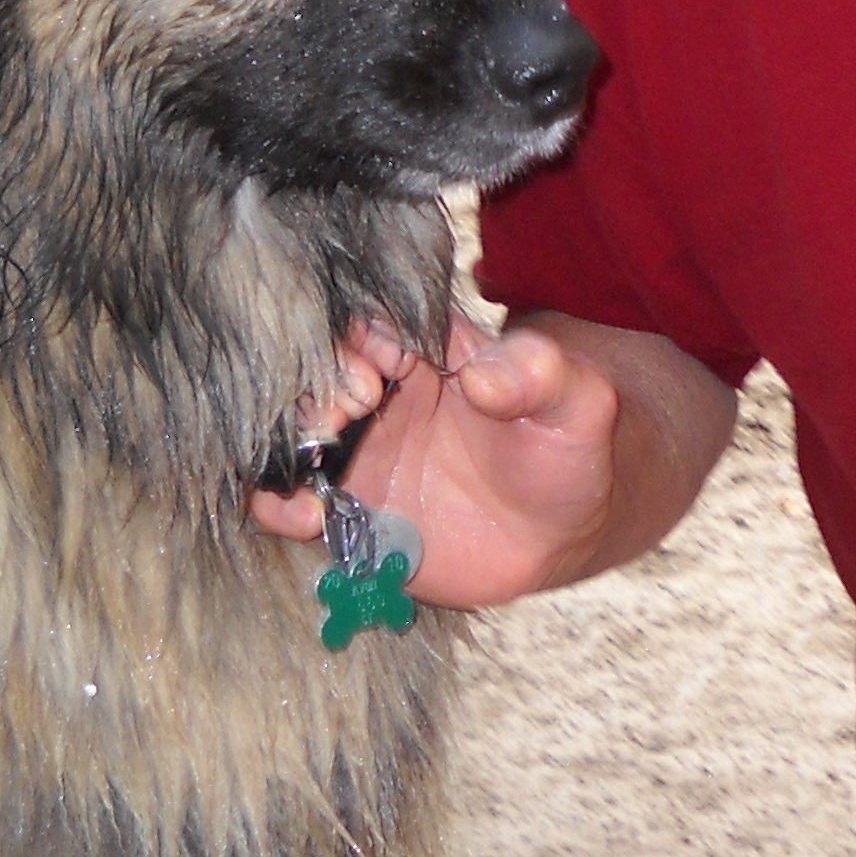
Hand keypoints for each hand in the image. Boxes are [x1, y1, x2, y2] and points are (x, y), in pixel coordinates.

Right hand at [248, 311, 631, 608]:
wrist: (559, 531)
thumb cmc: (565, 451)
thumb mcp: (576, 405)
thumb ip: (542, 376)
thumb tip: (485, 375)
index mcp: (427, 349)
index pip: (369, 325)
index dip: (357, 347)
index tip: (372, 381)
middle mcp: (380, 393)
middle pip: (313, 376)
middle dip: (312, 395)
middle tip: (342, 422)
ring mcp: (356, 450)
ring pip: (289, 434)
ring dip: (282, 449)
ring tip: (311, 474)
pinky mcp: (345, 506)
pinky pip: (288, 500)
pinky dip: (280, 506)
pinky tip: (309, 520)